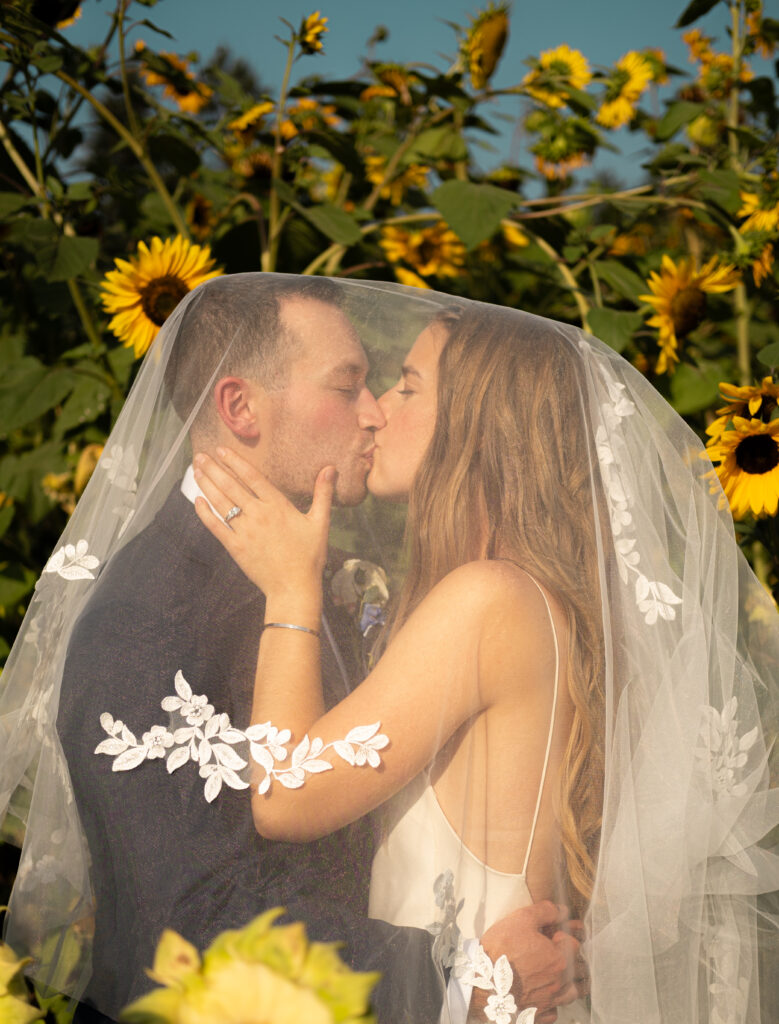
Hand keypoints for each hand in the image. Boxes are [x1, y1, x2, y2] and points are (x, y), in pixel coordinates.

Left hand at [193, 448, 334, 613]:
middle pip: (231, 486)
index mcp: (277, 506)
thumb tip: (330, 469)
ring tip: (197, 471)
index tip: (222, 450)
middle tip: (200, 455)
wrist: (294, 587)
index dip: (235, 462)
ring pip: (221, 502)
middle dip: (214, 469)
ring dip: (207, 485)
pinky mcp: (235, 547)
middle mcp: (258, 515)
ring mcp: (244, 531)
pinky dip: (205, 513)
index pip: (252, 477)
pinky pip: (215, 526)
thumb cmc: (310, 556)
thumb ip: (323, 493)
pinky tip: (198, 501)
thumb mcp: (320, 522)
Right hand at [477, 901, 587, 1023]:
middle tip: (564, 951)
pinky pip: (554, 1011)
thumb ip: (545, 911)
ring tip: (563, 975)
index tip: (557, 932)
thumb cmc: (501, 950)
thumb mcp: (521, 919)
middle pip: (580, 970)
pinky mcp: (537, 1014)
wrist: (482, 984)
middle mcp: (559, 982)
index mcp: (559, 959)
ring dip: (572, 983)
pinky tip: (546, 995)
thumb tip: (562, 911)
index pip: (576, 944)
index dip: (568, 934)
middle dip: (576, 958)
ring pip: (572, 993)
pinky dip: (554, 1004)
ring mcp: (549, 1000)